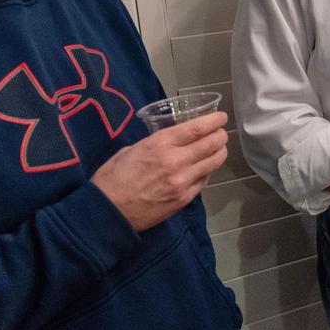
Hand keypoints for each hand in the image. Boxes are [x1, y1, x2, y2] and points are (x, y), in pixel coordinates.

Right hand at [92, 111, 228, 230]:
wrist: (107, 213)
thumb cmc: (112, 178)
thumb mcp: (131, 150)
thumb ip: (154, 144)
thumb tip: (169, 141)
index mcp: (159, 144)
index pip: (197, 128)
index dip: (214, 120)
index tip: (221, 117)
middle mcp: (175, 161)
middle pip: (211, 144)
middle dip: (221, 135)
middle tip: (221, 133)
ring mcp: (182, 182)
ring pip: (213, 163)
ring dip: (219, 153)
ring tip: (218, 149)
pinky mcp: (183, 199)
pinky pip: (204, 181)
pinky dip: (207, 171)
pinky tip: (204, 168)